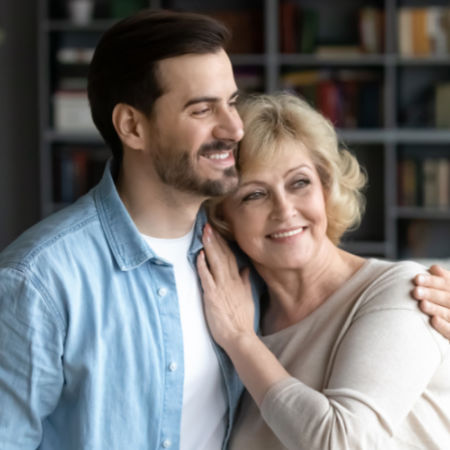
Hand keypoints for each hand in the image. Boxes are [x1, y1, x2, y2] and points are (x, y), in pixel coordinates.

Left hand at [197, 223, 255, 349]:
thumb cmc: (242, 319)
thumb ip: (245, 282)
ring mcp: (222, 287)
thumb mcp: (247, 297)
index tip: (218, 231)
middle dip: (215, 239)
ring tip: (204, 232)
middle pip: (223, 255)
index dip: (223, 243)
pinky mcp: (212, 295)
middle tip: (208, 224)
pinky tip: (199, 255)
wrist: (239, 336)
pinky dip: (203, 265)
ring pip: (215, 262)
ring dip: (209, 246)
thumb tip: (246, 269)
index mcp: (238, 280)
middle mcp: (231, 281)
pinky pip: (207, 277)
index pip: (231, 256)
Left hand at [413, 265, 449, 338]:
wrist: (449, 322)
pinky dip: (444, 326)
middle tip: (415, 292)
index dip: (433, 281)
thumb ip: (444, 279)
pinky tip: (433, 320)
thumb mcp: (447, 290)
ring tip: (422, 305)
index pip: (448, 284)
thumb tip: (434, 268)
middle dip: (432, 294)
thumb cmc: (445, 302)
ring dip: (436, 309)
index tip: (416, 278)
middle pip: (448, 298)